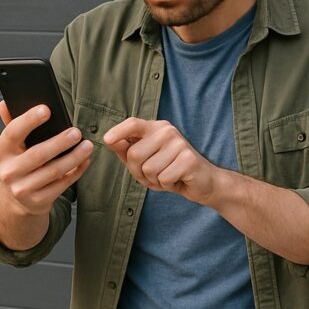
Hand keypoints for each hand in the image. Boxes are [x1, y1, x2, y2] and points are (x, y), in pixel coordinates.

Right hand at [0, 101, 93, 217]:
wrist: (18, 198)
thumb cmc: (21, 162)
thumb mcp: (13, 145)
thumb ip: (12, 124)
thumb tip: (4, 103)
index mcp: (2, 151)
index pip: (12, 132)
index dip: (29, 120)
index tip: (47, 109)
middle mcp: (9, 171)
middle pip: (37, 154)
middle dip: (59, 142)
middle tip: (76, 132)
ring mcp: (23, 189)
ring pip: (53, 171)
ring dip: (73, 158)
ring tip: (87, 146)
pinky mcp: (38, 201)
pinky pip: (62, 185)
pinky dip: (76, 172)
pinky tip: (85, 161)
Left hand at [102, 118, 217, 205]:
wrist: (202, 182)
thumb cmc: (169, 170)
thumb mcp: (144, 161)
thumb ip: (127, 151)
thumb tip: (109, 140)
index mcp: (155, 128)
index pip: (133, 123)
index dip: (118, 131)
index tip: (106, 139)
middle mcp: (167, 131)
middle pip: (134, 154)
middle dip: (139, 172)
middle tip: (154, 174)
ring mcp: (179, 143)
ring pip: (148, 169)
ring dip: (154, 180)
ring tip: (167, 176)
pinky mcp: (188, 159)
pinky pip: (163, 178)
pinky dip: (167, 185)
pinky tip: (177, 180)